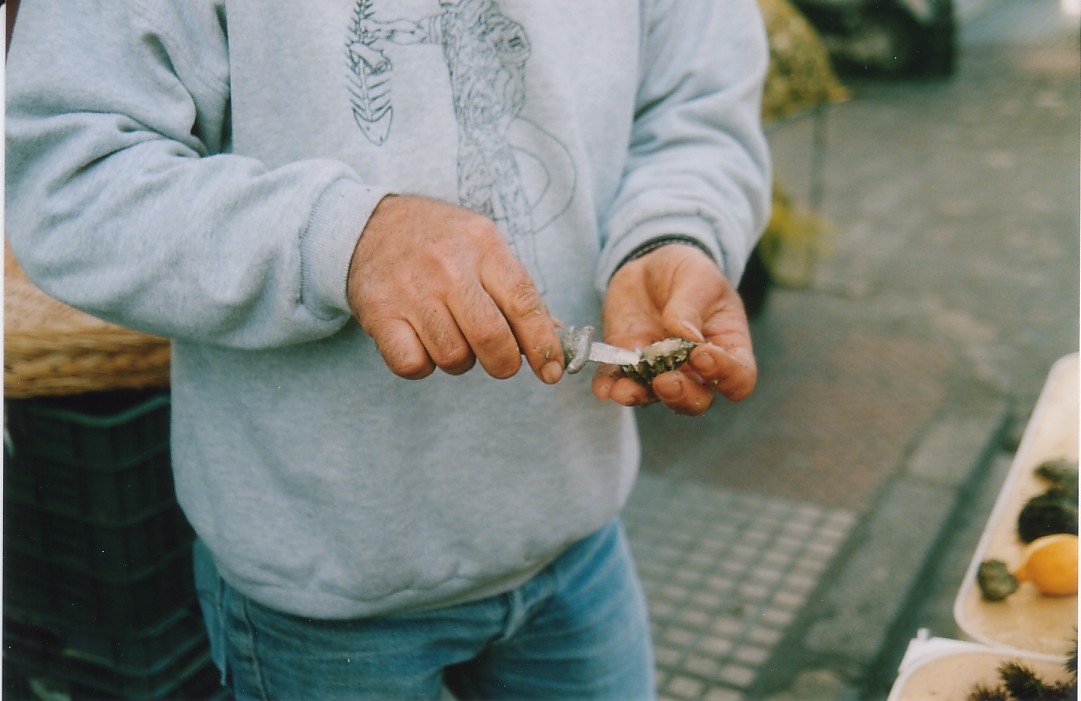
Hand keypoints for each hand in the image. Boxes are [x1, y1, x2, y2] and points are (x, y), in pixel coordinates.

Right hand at [347, 195, 563, 383]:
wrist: (369, 224)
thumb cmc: (438, 242)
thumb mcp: (483, 247)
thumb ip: (516, 291)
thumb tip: (555, 338)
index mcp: (483, 245)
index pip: (525, 303)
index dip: (544, 345)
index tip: (552, 371)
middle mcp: (447, 265)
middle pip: (491, 337)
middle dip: (504, 363)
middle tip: (502, 362)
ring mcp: (410, 289)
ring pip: (453, 357)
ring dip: (460, 361)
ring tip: (452, 337)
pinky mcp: (379, 312)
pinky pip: (413, 365)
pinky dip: (423, 366)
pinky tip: (422, 343)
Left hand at [593, 243, 756, 414]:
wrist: (650, 267)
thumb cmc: (688, 272)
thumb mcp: (696, 277)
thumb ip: (690, 307)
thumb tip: (685, 336)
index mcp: (727, 348)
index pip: (739, 378)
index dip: (725, 375)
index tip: (702, 355)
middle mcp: (696, 369)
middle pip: (697, 400)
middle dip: (681, 396)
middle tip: (666, 381)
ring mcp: (661, 369)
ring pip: (655, 397)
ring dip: (639, 396)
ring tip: (623, 391)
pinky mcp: (628, 363)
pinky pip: (619, 382)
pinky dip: (610, 386)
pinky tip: (603, 387)